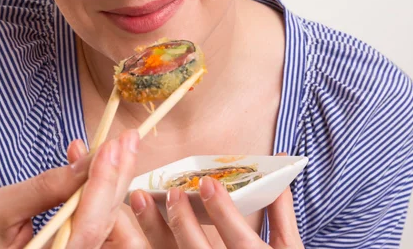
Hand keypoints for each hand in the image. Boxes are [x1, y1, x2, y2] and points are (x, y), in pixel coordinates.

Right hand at [0, 129, 139, 248]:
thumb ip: (43, 189)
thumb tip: (84, 161)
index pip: (88, 223)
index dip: (103, 182)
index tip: (113, 145)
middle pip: (105, 221)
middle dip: (118, 175)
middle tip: (128, 138)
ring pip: (108, 222)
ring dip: (112, 181)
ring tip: (112, 148)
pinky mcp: (78, 248)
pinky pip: (98, 224)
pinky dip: (100, 192)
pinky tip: (94, 167)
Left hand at [129, 153, 303, 248]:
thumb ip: (281, 213)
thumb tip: (277, 170)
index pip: (238, 237)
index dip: (222, 210)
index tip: (207, 182)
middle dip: (183, 220)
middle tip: (172, 191)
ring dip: (153, 230)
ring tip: (141, 199)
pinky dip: (149, 245)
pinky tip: (131, 227)